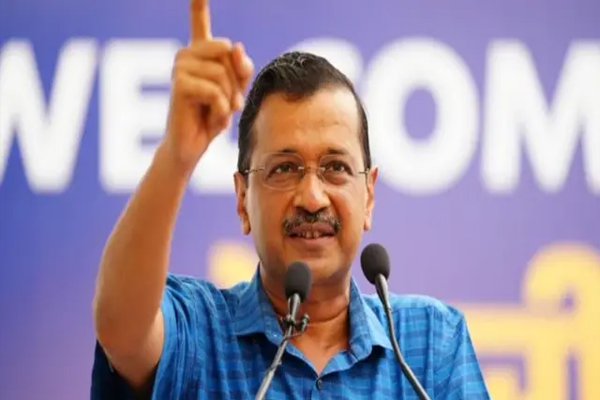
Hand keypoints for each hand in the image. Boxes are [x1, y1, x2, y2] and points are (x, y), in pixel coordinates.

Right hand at [162, 0, 253, 172]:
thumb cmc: (212, 118)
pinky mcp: (179, 84)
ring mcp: (180, 67)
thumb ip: (240, 69)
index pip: (199, 21)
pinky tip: (210, 119)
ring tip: (217, 112)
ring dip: (228, 99)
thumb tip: (235, 47)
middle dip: (235, 83)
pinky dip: (220, 110)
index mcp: (201, 53)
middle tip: (226, 102)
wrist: (191, 146)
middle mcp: (187, 54)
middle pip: (227, 53)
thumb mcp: (234, 92)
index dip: (198, 3)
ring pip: (222, 74)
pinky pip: (215, 91)